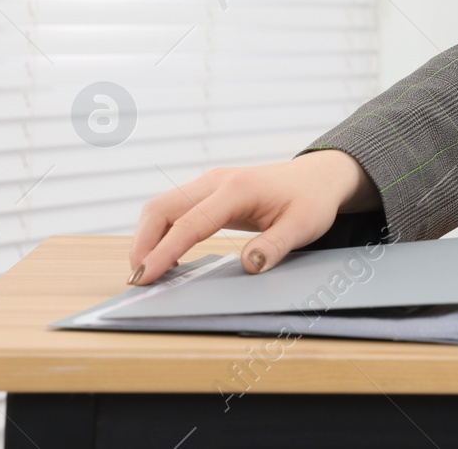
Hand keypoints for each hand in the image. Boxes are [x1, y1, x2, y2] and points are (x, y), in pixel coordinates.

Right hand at [127, 149, 379, 285]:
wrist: (319, 177)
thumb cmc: (311, 200)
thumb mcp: (303, 226)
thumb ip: (275, 246)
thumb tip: (249, 265)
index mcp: (237, 189)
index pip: (189, 224)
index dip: (164, 252)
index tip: (145, 277)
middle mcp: (217, 181)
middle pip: (161, 208)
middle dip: (143, 243)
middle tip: (139, 280)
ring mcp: (210, 183)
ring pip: (162, 206)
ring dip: (148, 237)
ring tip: (147, 271)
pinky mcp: (209, 191)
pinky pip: (174, 208)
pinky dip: (161, 231)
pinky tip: (165, 255)